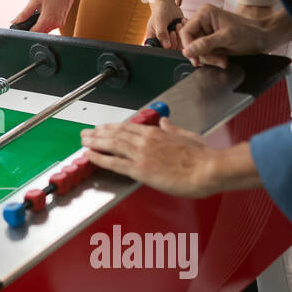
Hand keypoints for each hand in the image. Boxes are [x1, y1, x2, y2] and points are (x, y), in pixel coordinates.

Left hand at [14, 0, 80, 34]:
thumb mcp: (34, 0)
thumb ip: (24, 13)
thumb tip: (15, 21)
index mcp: (47, 20)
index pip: (33, 33)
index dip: (26, 31)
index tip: (21, 27)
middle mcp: (55, 24)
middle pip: (40, 33)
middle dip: (33, 27)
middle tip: (28, 18)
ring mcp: (60, 23)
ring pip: (46, 30)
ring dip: (40, 25)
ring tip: (38, 12)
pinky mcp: (63, 20)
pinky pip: (52, 26)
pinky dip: (46, 22)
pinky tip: (45, 11)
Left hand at [80, 118, 217, 196]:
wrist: (208, 170)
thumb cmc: (203, 157)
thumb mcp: (188, 136)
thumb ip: (173, 129)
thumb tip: (165, 122)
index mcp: (157, 132)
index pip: (128, 127)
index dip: (112, 127)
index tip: (103, 127)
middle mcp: (145, 140)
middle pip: (116, 133)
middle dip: (98, 132)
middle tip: (86, 133)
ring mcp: (141, 154)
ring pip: (111, 145)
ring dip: (94, 142)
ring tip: (83, 141)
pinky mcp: (140, 169)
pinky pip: (114, 162)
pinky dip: (100, 158)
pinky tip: (90, 156)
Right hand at [144, 0, 184, 50]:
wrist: (168, 6)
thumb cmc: (160, 12)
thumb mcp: (159, 21)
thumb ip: (161, 33)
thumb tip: (166, 46)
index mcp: (153, 42)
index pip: (161, 51)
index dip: (168, 46)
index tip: (171, 33)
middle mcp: (162, 44)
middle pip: (172, 50)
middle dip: (176, 38)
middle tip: (176, 26)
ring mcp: (172, 42)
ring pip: (180, 46)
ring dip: (182, 34)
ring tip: (179, 24)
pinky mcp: (180, 39)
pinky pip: (186, 41)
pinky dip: (187, 32)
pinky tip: (183, 23)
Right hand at [179, 4, 272, 67]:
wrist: (263, 38)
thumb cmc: (249, 32)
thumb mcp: (227, 37)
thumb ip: (206, 44)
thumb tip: (187, 52)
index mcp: (204, 14)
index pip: (186, 32)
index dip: (189, 46)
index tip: (196, 59)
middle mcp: (203, 22)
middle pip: (191, 43)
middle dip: (203, 54)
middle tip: (217, 61)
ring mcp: (207, 32)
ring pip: (197, 50)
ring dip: (209, 59)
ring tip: (223, 62)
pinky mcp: (211, 42)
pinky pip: (204, 54)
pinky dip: (213, 59)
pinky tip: (223, 60)